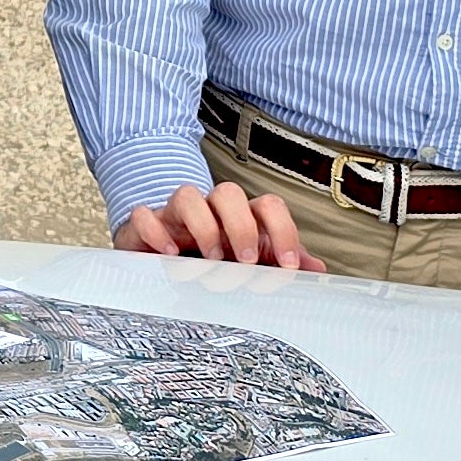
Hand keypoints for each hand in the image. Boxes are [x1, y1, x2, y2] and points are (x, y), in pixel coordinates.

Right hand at [113, 183, 324, 270]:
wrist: (166, 249)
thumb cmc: (216, 254)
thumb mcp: (254, 260)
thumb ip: (283, 261)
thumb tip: (316, 268)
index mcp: (241, 215)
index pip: (268, 206)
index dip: (283, 231)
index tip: (286, 265)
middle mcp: (210, 209)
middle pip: (228, 192)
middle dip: (241, 226)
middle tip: (247, 260)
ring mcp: (176, 215)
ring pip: (186, 195)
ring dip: (202, 226)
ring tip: (210, 258)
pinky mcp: (146, 225)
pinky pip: (144, 215)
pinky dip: (156, 232)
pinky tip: (171, 255)